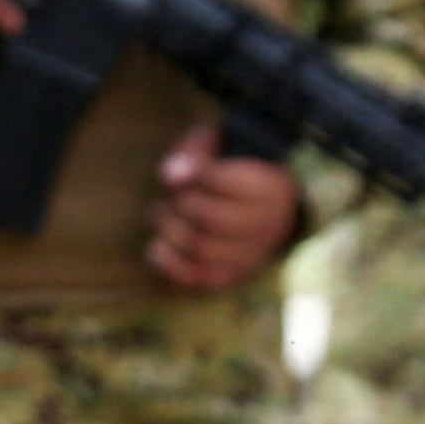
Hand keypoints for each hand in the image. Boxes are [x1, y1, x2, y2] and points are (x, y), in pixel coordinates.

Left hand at [143, 120, 301, 290]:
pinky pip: (199, 278)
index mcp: (268, 187)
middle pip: (213, 220)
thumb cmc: (232, 167)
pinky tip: (156, 246)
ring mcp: (250, 255)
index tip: (168, 173)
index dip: (193, 178)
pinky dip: (170, 265)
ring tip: (162, 213)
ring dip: (170, 231)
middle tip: (170, 196)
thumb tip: (169, 176)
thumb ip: (195, 153)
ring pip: (203, 250)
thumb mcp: (219, 145)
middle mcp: (265, 225)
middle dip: (180, 205)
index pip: (226, 184)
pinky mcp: (232, 275)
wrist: (264, 205)